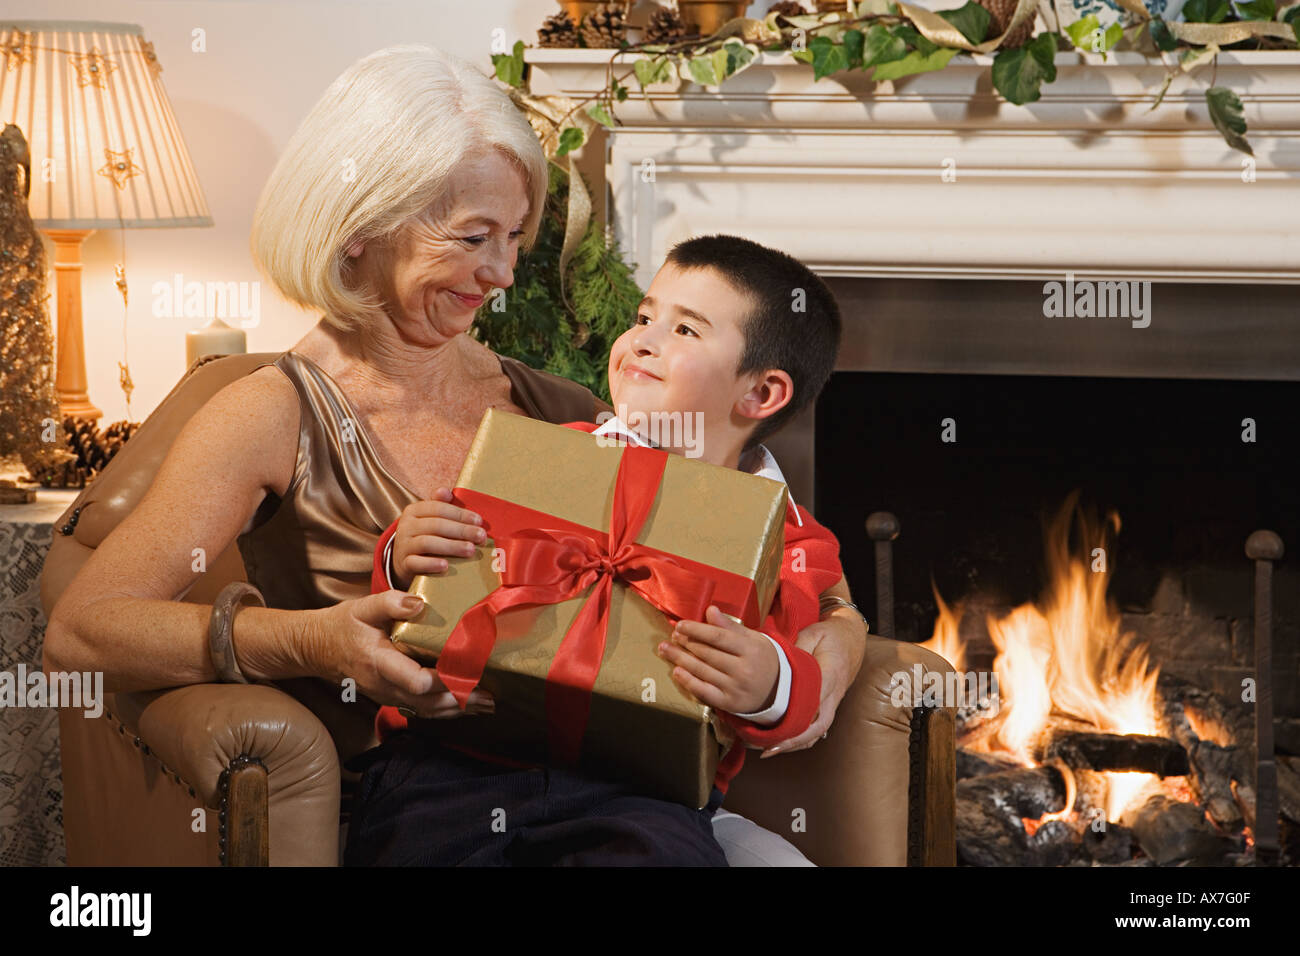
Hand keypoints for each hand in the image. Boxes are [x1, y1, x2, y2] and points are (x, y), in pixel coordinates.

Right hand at [306, 590, 493, 717]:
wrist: (318, 648)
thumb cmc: (343, 625)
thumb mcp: (362, 607)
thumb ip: (390, 601)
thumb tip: (419, 603)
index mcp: (379, 662)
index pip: (415, 681)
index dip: (442, 681)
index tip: (467, 673)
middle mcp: (384, 685)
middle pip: (427, 703)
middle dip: (460, 700)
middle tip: (489, 695)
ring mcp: (387, 696)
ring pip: (426, 711)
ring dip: (458, 710)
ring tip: (487, 704)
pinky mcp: (392, 697)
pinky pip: (421, 710)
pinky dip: (445, 710)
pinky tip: (466, 706)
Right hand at [391, 488, 486, 589]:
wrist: (403, 560)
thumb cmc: (424, 535)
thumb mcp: (429, 519)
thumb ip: (440, 505)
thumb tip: (446, 491)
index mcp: (414, 510)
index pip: (438, 508)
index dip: (460, 514)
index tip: (479, 521)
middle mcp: (406, 526)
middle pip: (436, 525)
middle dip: (461, 530)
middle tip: (481, 536)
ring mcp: (403, 545)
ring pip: (427, 543)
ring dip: (452, 546)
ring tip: (470, 550)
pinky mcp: (403, 563)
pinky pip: (415, 563)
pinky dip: (431, 564)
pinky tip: (446, 566)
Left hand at [657, 605, 778, 715]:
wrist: (779, 690)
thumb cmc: (762, 659)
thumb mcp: (753, 639)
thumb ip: (730, 626)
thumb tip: (710, 610)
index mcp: (751, 649)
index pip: (718, 637)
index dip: (696, 630)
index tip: (680, 625)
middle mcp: (743, 669)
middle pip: (707, 653)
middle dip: (686, 643)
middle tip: (673, 636)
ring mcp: (735, 688)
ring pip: (702, 671)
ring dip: (680, 659)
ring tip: (666, 649)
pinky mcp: (728, 703)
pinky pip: (704, 691)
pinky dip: (688, 681)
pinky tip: (676, 671)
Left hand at [759, 610, 864, 757]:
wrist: (851, 640)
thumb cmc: (830, 636)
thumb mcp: (814, 633)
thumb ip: (798, 647)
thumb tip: (778, 662)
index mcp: (830, 675)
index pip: (814, 702)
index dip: (796, 720)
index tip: (776, 730)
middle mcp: (833, 694)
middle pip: (816, 726)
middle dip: (792, 741)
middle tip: (766, 749)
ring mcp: (832, 704)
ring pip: (816, 732)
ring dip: (793, 745)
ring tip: (766, 751)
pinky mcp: (827, 707)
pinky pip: (815, 729)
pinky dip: (798, 740)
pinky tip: (778, 744)